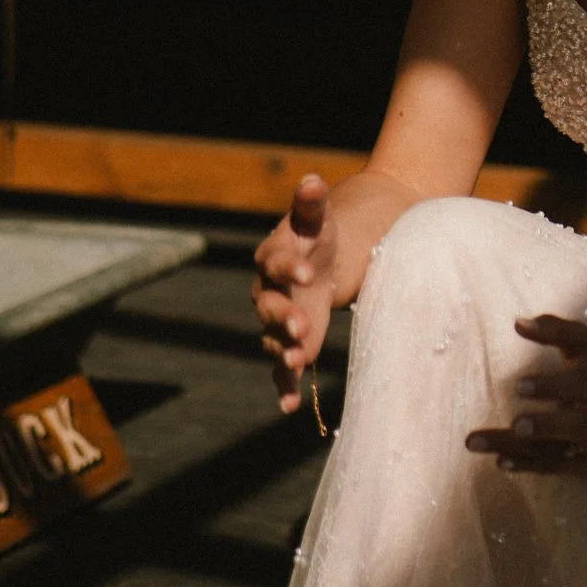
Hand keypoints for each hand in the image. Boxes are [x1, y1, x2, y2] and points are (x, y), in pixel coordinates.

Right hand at [252, 174, 336, 414]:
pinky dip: (284, 386)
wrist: (317, 261)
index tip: (309, 273)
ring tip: (296, 363)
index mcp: (273, 256)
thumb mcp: (319, 218)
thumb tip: (312, 180)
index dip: (290, 267)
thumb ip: (313, 203)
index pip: (277, 261)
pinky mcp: (287, 342)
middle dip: (283, 317)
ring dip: (282, 352)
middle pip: (268, 305)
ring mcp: (275, 319)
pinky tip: (291, 406)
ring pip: (271, 339)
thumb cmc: (316, 236)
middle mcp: (267, 290)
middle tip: (303, 327)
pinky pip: (280, 367)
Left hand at [464, 315, 586, 474]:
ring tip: (486, 451)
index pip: (577, 385)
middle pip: (576, 424)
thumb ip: (554, 330)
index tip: (519, 385)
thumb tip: (517, 322)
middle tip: (516, 425)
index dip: (549, 387)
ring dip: (523, 452)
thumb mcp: (586, 342)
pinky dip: (532, 466)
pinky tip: (502, 462)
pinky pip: (561, 467)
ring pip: (562, 450)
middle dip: (546, 426)